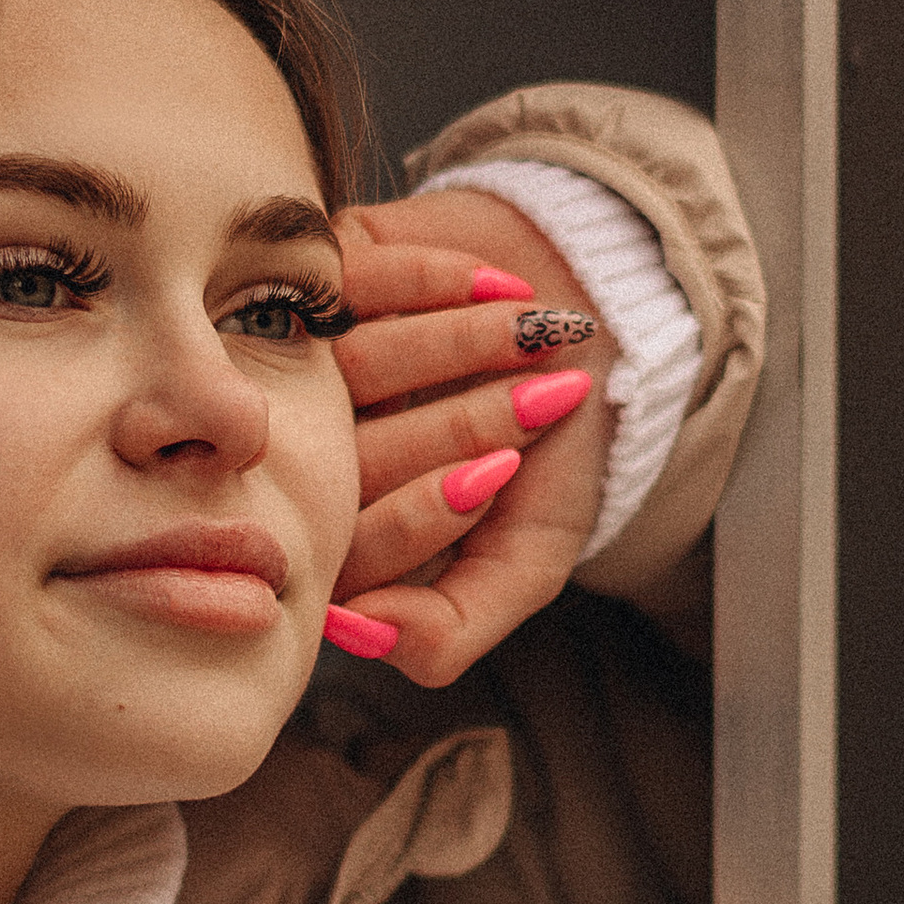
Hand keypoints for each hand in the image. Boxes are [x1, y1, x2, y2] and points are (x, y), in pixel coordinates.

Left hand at [327, 187, 616, 686]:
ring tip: (536, 331)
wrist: (592, 324)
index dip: (430, 514)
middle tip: (540, 402)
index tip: (504, 479)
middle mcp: (313, 450)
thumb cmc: (556, 454)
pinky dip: (439, 280)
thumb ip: (450, 630)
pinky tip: (498, 285)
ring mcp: (310, 356)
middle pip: (350, 452)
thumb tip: (350, 635)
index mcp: (344, 532)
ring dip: (465, 344)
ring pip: (358, 363)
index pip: (351, 543)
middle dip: (466, 424)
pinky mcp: (322, 268)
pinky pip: (357, 277)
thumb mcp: (527, 560)